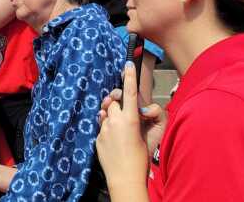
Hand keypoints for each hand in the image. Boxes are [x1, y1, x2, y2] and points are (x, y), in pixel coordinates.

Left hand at [96, 63, 153, 193]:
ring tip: (119, 130)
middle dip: (116, 103)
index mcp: (130, 120)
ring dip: (111, 117)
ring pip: (105, 114)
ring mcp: (104, 130)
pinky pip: (102, 127)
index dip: (129, 77)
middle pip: (113, 101)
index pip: (129, 93)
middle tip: (123, 113)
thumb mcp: (145, 137)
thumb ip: (139, 120)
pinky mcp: (97, 138)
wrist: (125, 179)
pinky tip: (114, 142)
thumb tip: (135, 113)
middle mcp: (115, 121)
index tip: (128, 64)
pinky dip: (107, 129)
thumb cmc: (140, 159)